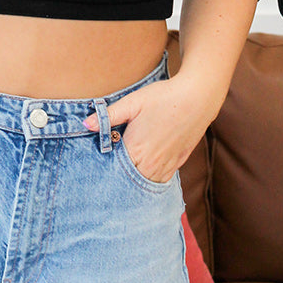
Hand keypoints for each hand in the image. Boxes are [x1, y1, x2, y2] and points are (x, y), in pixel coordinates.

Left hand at [82, 77, 215, 183]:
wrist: (197, 98)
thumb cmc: (162, 97)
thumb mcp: (132, 102)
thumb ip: (108, 116)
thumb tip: (85, 124)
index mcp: (135, 149)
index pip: (113, 169)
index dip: (104, 167)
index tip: (97, 165)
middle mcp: (150, 163)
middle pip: (128, 181)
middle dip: (118, 177)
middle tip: (109, 172)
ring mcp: (166, 165)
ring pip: (145, 184)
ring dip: (135, 181)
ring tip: (125, 174)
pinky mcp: (178, 163)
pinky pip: (161, 180)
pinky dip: (151, 179)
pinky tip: (145, 172)